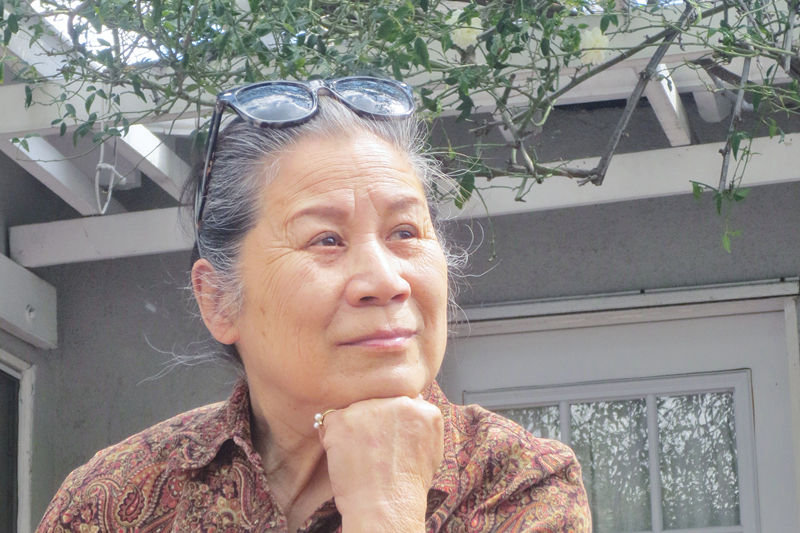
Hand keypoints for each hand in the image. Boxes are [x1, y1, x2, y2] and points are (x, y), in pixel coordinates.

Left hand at [319, 396, 443, 532]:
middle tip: (372, 452)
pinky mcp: (344, 418)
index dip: (390, 423)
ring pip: (355, 411)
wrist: (387, 508)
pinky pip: (331, 420)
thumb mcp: (432, 450)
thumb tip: (413, 408)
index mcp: (424, 410)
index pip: (400, 403)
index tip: (388, 441)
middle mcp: (399, 402)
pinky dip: (332, 437)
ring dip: (353, 430)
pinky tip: (345, 458)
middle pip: (377, 403)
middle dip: (372, 423)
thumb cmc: (407, 488)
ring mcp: (371, 408)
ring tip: (360, 458)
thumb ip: (421, 425)